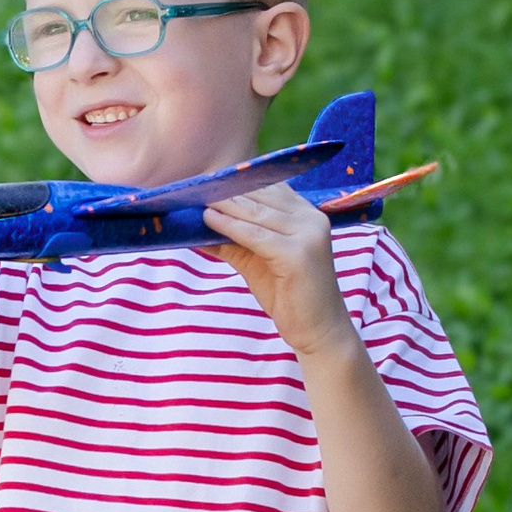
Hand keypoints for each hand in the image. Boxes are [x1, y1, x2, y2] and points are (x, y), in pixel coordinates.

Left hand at [204, 183, 354, 359]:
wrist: (318, 330)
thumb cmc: (288, 296)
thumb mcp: (256, 261)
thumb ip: (232, 241)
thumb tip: (196, 226)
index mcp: (307, 214)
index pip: (268, 189)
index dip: (235, 184)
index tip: (204, 182)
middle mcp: (311, 218)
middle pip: (260, 197)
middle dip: (225, 192)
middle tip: (193, 187)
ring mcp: (308, 234)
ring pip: (256, 213)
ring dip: (223, 206)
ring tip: (194, 199)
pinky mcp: (298, 254)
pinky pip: (255, 235)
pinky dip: (229, 226)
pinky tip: (208, 219)